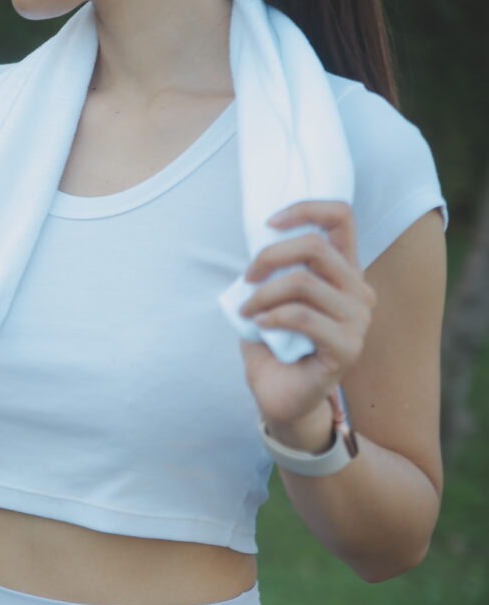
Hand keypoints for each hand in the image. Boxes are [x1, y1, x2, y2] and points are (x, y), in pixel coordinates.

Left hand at [237, 200, 376, 433]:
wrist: (279, 396)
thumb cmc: (273, 345)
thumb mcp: (269, 297)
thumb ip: (272, 268)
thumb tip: (258, 242)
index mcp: (343, 271)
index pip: (341, 217)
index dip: (306, 208)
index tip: (269, 222)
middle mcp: (358, 290)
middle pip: (315, 246)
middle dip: (269, 257)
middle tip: (245, 279)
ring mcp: (358, 319)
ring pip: (303, 283)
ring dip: (263, 295)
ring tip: (246, 312)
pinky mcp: (348, 347)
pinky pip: (302, 317)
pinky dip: (271, 317)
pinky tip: (258, 325)